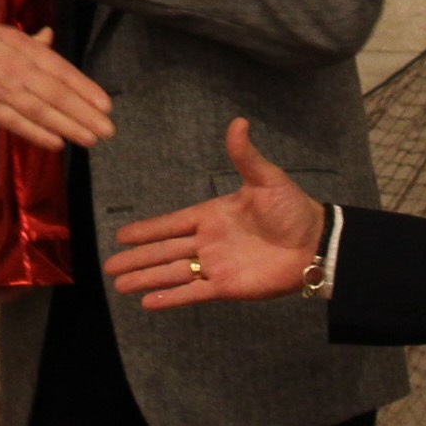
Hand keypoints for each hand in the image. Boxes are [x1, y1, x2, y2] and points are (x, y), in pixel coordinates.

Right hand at [0, 0, 111, 150]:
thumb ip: (28, 41)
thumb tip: (49, 38)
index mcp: (21, 46)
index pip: (61, 70)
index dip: (85, 88)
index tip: (105, 104)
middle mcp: (14, 67)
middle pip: (56, 93)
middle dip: (85, 113)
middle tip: (108, 130)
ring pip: (41, 110)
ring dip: (69, 126)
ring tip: (91, 139)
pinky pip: (14, 122)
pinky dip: (37, 133)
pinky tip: (57, 143)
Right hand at [103, 117, 322, 306]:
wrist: (316, 244)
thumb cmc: (293, 209)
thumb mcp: (267, 179)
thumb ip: (245, 156)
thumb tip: (238, 122)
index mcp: (213, 215)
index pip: (172, 223)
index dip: (147, 229)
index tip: (122, 235)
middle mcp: (209, 241)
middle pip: (164, 250)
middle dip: (137, 258)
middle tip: (109, 266)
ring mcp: (216, 265)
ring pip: (173, 273)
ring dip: (147, 278)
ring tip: (120, 285)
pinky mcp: (227, 286)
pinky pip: (193, 293)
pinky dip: (172, 298)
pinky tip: (149, 302)